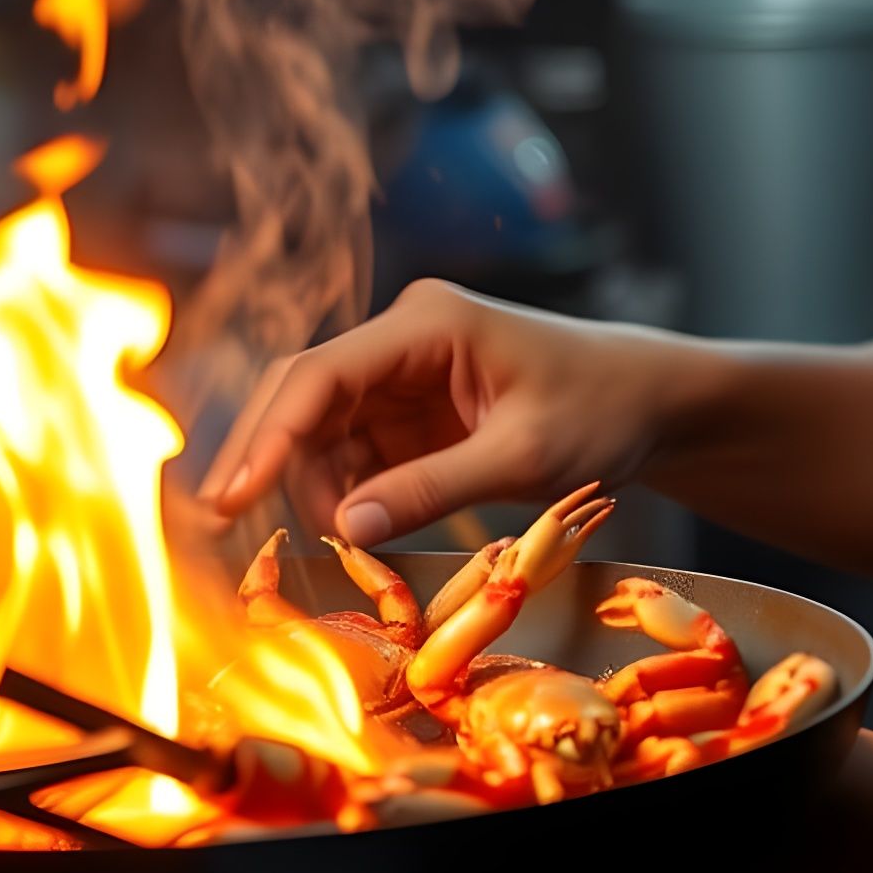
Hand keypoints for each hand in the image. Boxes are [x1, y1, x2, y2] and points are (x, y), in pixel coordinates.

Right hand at [196, 278, 695, 543]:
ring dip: (313, 487)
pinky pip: (355, 453)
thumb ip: (434, 487)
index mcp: (428, 324)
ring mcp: (404, 375)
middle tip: (224, 528)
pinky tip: (356, 534)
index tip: (233, 496)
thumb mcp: (523, 455)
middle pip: (305, 396)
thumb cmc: (600, 410)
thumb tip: (346, 526)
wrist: (648, 402)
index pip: (321, 374)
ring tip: (338, 548)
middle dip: (267, 459)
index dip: (269, 435)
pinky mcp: (412, 412)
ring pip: (322, 431)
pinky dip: (346, 495)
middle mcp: (404, 339)